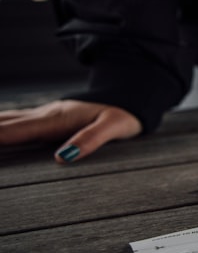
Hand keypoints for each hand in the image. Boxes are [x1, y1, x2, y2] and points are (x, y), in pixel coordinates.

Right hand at [0, 100, 141, 163]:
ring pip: (4, 121)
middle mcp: (43, 115)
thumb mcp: (114, 127)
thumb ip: (90, 141)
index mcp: (54, 120)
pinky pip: (13, 122)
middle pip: (0, 125)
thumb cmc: (123, 113)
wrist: (131, 94)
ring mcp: (43, 114)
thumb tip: (62, 158)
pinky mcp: (46, 116)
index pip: (12, 132)